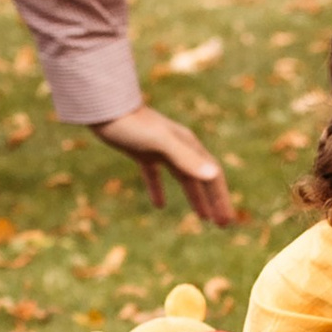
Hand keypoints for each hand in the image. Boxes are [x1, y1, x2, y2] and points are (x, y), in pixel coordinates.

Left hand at [89, 100, 237, 227]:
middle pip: (202, 178)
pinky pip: (155, 175)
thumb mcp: (161, 143)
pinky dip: (159, 190)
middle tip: (223, 224)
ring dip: (195, 197)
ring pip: (184, 178)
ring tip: (203, 218)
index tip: (226, 221)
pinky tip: (158, 205)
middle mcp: (180, 147)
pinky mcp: (143, 152)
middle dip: (214, 201)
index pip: (212, 175)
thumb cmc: (132, 125)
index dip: (221, 198)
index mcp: (188, 145)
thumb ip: (186, 158)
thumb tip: (213, 175)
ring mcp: (161, 149)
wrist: (105, 107)